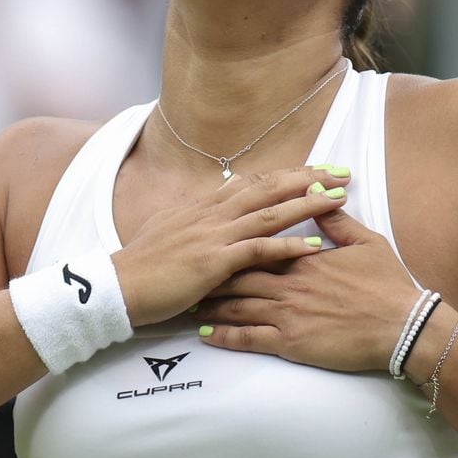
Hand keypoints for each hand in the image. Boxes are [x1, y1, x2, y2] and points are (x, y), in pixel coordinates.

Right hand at [113, 167, 350, 326]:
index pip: (253, 182)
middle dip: (307, 178)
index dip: (287, 174)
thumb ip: (197, 215)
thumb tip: (215, 197)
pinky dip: (287, 246)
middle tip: (340, 173)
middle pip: (268, 187)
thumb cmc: (143, 265)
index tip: (315, 170)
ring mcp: (214, 236)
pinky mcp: (214, 261)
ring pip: (269, 213)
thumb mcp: (170, 228)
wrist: (118, 286)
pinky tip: (313, 245)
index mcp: (203, 206)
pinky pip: (258, 250)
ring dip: (306, 204)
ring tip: (338, 199)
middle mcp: (212, 213)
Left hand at [194, 206, 420, 372]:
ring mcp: (286, 314)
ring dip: (209, 305)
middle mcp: (288, 284)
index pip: (257, 246)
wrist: (402, 326)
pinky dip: (224, 336)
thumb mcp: (366, 243)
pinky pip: (248, 339)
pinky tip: (206, 335)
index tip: (211, 242)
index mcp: (303, 259)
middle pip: (237, 275)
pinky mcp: (290, 343)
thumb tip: (320, 196)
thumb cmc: (387, 285)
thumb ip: (337, 223)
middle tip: (187, 273)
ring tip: (187, 303)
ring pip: (236, 306)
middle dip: (210, 275)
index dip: (231, 244)